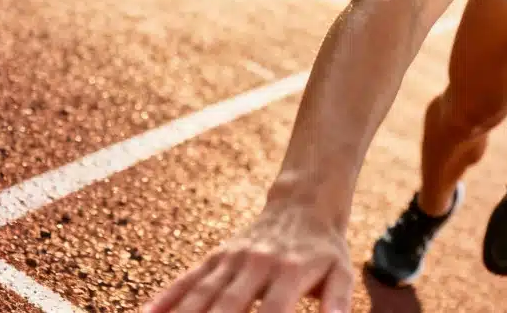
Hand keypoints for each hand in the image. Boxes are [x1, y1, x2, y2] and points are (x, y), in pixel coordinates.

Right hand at [144, 203, 352, 312]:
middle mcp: (255, 263)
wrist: (302, 205)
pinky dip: (165, 298)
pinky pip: (187, 280)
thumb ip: (338, 301)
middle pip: (227, 306)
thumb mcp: (341, 272)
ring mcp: (231, 260)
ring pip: (200, 294)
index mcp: (288, 271)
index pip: (272, 311)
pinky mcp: (215, 257)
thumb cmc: (323, 249)